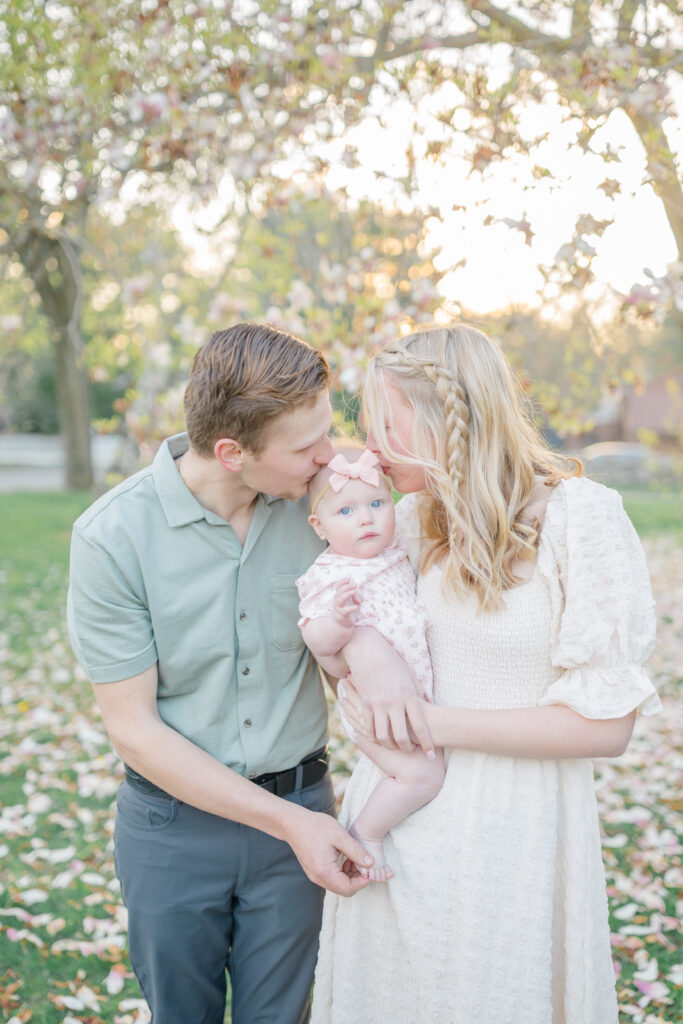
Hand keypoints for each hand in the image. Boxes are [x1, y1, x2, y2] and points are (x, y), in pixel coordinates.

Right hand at [285, 808, 373, 896]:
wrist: (293, 823)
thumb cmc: (315, 826)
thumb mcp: (340, 836)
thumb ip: (356, 851)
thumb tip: (371, 864)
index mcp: (325, 872)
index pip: (348, 889)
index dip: (363, 881)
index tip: (371, 869)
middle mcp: (318, 878)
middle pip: (343, 889)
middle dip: (357, 879)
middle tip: (364, 863)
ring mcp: (315, 875)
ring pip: (337, 884)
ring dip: (350, 875)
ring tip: (355, 858)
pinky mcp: (314, 871)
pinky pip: (331, 879)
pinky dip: (341, 872)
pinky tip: (345, 858)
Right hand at [332, 580, 358, 630]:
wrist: (344, 623)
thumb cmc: (349, 609)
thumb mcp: (356, 600)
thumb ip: (358, 595)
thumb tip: (357, 594)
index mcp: (339, 595)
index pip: (338, 586)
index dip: (342, 582)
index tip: (349, 579)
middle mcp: (337, 600)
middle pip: (339, 592)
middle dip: (346, 587)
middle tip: (355, 585)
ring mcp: (339, 608)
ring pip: (340, 599)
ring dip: (347, 594)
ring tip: (354, 591)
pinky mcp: (343, 615)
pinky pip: (345, 611)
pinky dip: (351, 608)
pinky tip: (356, 606)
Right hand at [342, 627, 435, 757]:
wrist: (367, 650)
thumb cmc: (392, 661)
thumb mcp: (409, 675)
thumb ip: (417, 693)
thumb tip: (425, 707)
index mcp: (409, 695)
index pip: (420, 725)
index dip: (427, 743)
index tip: (431, 755)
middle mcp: (394, 702)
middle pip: (401, 736)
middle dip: (407, 749)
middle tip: (411, 752)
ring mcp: (378, 703)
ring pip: (383, 736)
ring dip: (389, 745)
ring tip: (394, 747)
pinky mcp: (365, 703)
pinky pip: (369, 727)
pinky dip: (374, 736)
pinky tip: (378, 738)